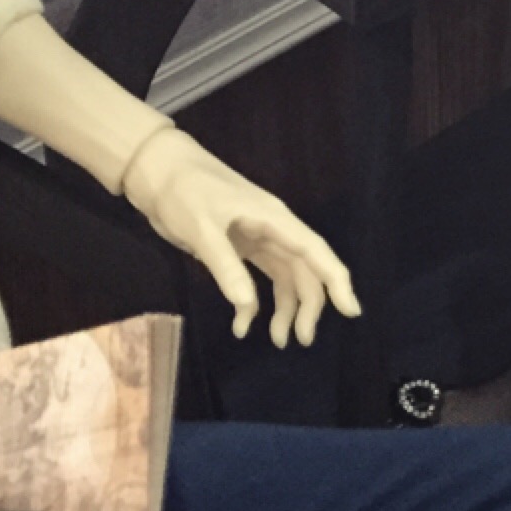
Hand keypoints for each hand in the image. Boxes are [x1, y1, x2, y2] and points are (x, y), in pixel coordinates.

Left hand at [121, 131, 361, 346]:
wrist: (159, 170)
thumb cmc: (184, 192)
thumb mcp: (202, 229)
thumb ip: (225, 266)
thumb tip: (246, 306)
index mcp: (274, 220)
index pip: (314, 251)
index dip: (336, 280)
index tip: (351, 311)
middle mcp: (274, 230)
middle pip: (305, 269)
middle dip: (309, 305)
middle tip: (299, 341)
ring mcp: (258, 238)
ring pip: (287, 277)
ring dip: (287, 308)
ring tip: (279, 340)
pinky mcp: (241, 246)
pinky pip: (259, 278)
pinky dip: (254, 305)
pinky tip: (241, 326)